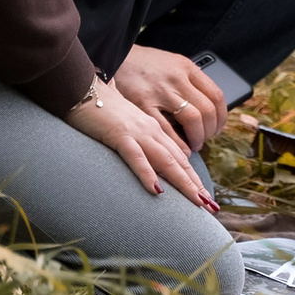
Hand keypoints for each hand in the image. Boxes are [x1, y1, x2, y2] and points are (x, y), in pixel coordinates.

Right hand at [67, 76, 218, 211]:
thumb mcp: (126, 128)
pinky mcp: (118, 134)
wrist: (83, 88)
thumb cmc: (101, 110)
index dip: (194, 179)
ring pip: (165, 160)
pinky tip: (156, 189)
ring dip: (183, 182)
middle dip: (196, 186)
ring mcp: (136, 133)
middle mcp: (151, 132)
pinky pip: (135, 156)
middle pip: (179, 162)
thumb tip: (149, 166)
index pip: (180, 158)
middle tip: (211, 206)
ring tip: (196, 201)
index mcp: (154, 130)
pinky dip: (146, 172)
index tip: (205, 197)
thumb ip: (139, 143)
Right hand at [113, 43, 229, 150]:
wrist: (112, 56)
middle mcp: (177, 78)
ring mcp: (160, 91)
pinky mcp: (141, 103)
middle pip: (208, 109)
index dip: (221, 117)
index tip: (218, 128)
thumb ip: (188, 81)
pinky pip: (165, 127)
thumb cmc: (142, 64)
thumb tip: (206, 106)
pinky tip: (180, 149)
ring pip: (193, 118)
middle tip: (205, 140)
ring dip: (197, 138)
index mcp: (186, 68)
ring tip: (194, 146)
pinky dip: (176, 143)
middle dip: (210, 131)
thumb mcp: (171, 64)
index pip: (216, 95)